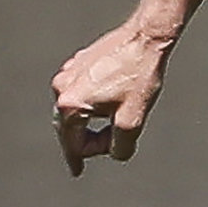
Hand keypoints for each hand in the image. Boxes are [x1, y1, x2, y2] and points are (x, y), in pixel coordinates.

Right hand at [52, 21, 171, 176]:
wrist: (146, 37)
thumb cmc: (139, 77)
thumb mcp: (132, 121)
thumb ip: (119, 147)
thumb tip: (113, 153)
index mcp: (70, 105)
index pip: (73, 145)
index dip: (85, 157)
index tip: (84, 169)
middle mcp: (61, 88)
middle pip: (69, 128)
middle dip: (86, 140)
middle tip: (106, 148)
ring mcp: (67, 72)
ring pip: (74, 109)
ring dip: (90, 120)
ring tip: (113, 121)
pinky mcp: (78, 62)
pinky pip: (79, 91)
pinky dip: (91, 102)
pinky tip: (110, 99)